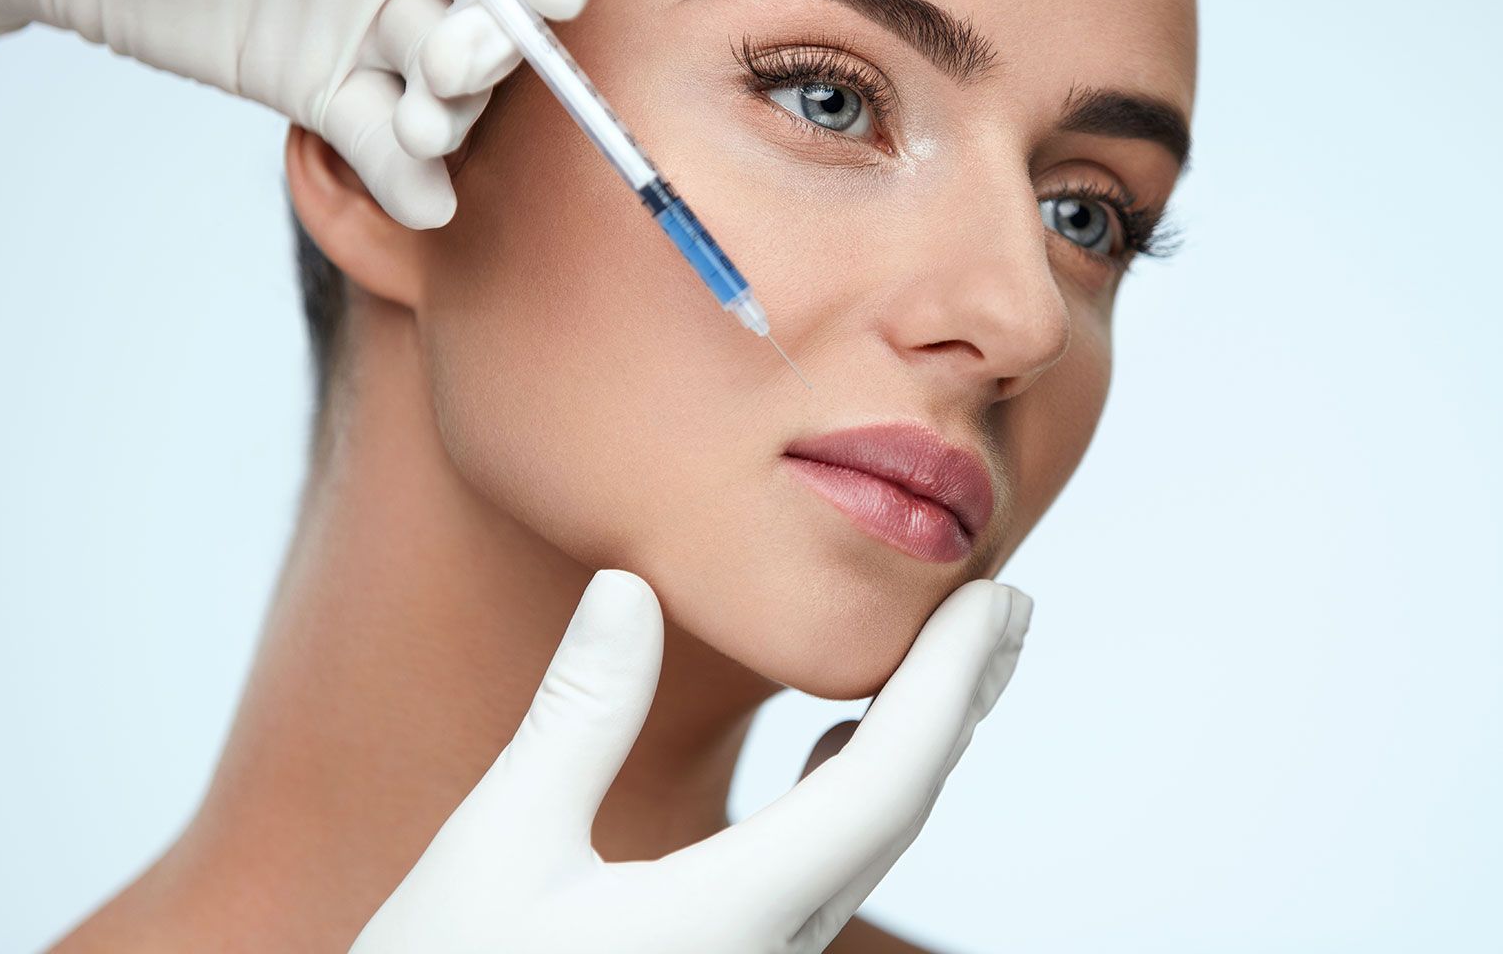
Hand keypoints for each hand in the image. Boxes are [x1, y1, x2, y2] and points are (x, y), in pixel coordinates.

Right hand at [351, 570, 1033, 952]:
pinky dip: (860, 792)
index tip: (992, 596)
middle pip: (902, 813)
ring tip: (947, 661)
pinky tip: (836, 751)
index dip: (949, 683)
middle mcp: (769, 952)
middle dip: (961, 702)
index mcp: (731, 916)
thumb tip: (628, 585)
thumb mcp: (494, 849)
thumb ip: (576, 719)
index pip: (884, 783)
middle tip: (1008, 607)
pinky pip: (831, 872)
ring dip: (916, 743)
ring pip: (871, 846)